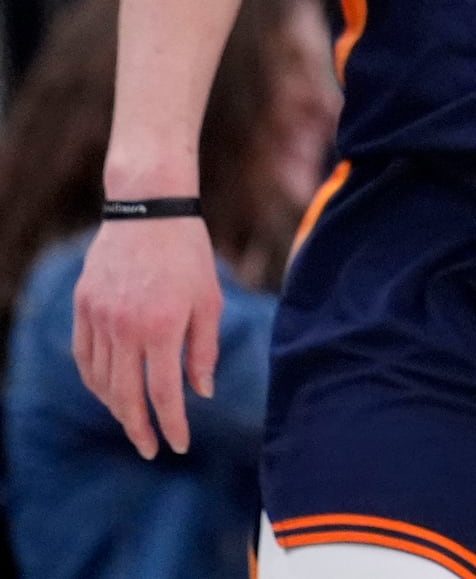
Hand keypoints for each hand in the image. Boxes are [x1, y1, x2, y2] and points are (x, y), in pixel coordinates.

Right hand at [71, 216, 225, 456]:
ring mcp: (98, 318)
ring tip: (135, 420)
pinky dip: (95, 380)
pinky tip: (110, 391)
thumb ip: (203, 350)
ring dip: (118, 406)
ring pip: (101, 380)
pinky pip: (83, 357)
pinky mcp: (83, 307)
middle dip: (139, 428)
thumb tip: (199, 393)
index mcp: (161, 327)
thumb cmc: (189, 254)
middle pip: (126, 396)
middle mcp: (124, 328)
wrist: (149, 209)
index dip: (171, 424)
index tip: (178, 446)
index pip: (162, 393)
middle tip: (151, 449)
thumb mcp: (209, 300)